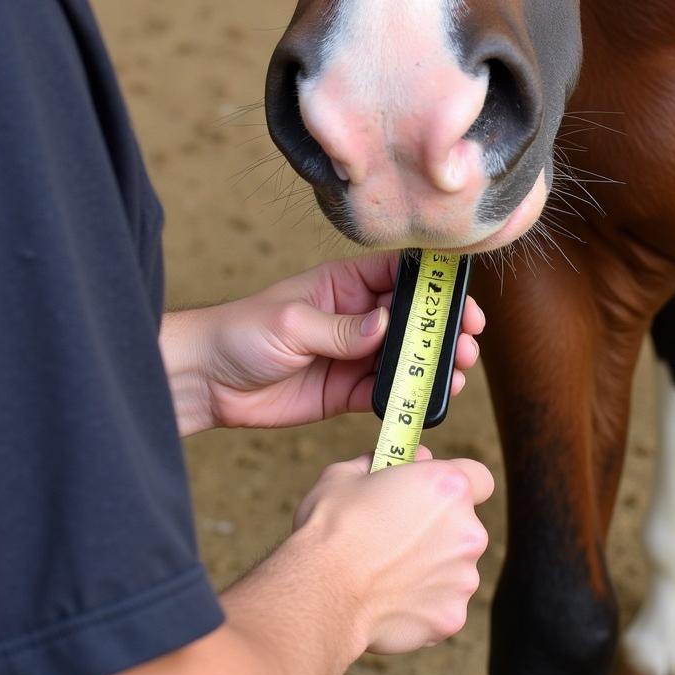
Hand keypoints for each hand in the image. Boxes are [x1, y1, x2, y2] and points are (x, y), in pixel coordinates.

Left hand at [165, 254, 483, 433]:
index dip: (434, 285)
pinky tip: (429, 398)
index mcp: (343, 285)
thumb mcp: (291, 324)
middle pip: (412, 319)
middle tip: (468, 342)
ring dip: (434, 364)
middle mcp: (355, 318)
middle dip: (443, 329)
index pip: (399, 275)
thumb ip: (341, 328)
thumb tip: (384, 327)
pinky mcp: (346, 392)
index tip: (460, 299)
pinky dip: (409, 396)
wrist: (207, 382)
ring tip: (458, 372)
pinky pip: (386, 392)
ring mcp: (353, 356)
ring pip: (406, 357)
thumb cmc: (240, 334)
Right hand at [291, 450, 492, 654]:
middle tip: (396, 538)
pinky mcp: (452, 616)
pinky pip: (441, 605)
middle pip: (464, 527)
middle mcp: (468, 531)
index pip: (479, 478)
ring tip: (386, 573)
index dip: (455, 484)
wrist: (319, 592)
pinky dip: (422, 604)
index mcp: (447, 487)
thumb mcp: (348, 474)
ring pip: (454, 568)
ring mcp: (464, 577)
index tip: (433, 493)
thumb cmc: (330, 528)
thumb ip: (387, 461)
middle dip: (437, 530)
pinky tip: (388, 601)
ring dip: (430, 568)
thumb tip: (410, 459)